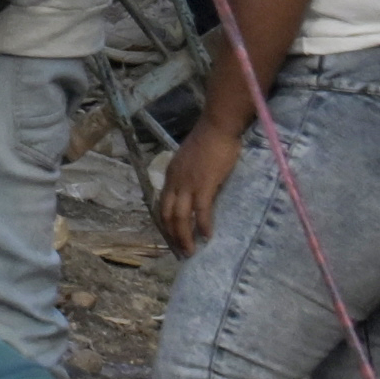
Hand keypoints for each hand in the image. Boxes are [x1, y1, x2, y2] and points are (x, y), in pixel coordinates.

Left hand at [154, 116, 241, 254]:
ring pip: (180, 216)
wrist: (217, 127)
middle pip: (168, 214)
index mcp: (170, 175)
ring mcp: (188, 183)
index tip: (172, 237)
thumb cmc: (209, 142)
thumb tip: (194, 192)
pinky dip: (203, 225)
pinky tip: (207, 236)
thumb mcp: (190, 161)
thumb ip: (188, 176)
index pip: (162, 204)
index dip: (166, 223)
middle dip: (173, 235)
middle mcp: (175, 181)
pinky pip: (201, 210)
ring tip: (191, 250)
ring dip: (184, 236)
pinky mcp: (204, 184)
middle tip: (181, 251)